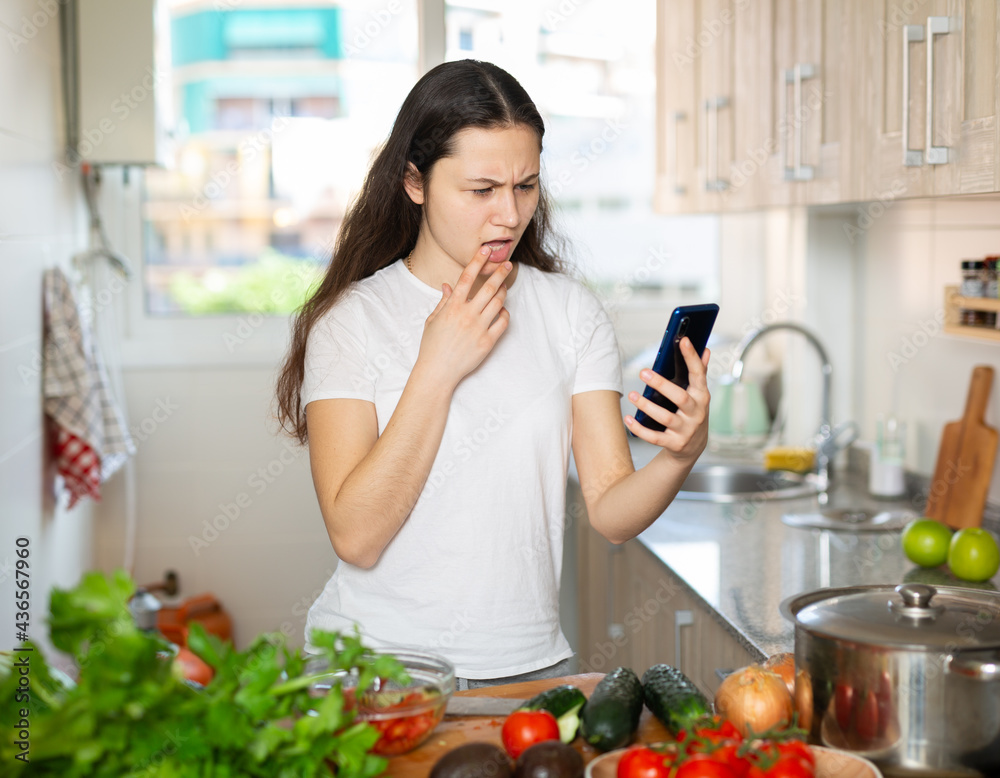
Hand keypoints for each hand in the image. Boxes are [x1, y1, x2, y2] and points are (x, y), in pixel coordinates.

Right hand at [415, 246, 512, 388]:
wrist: (438, 372)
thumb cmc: (432, 346)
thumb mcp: (433, 320)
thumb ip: (443, 302)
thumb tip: (448, 285)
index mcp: (452, 307)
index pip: (467, 278)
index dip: (477, 262)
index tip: (486, 251)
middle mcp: (466, 315)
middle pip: (488, 288)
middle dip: (500, 273)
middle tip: (508, 265)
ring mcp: (478, 329)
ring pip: (498, 304)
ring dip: (503, 292)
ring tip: (504, 287)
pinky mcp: (487, 342)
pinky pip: (503, 323)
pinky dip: (505, 314)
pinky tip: (503, 311)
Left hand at [625, 337, 710, 459]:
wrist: (694, 447)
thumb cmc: (692, 413)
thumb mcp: (699, 395)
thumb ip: (700, 373)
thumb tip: (706, 349)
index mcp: (702, 396)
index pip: (699, 374)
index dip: (692, 357)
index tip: (684, 340)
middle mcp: (696, 413)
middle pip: (680, 397)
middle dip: (661, 384)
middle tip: (643, 372)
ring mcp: (686, 430)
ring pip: (665, 417)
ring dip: (646, 406)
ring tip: (633, 395)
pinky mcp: (674, 444)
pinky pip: (654, 437)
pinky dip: (639, 428)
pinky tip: (628, 418)